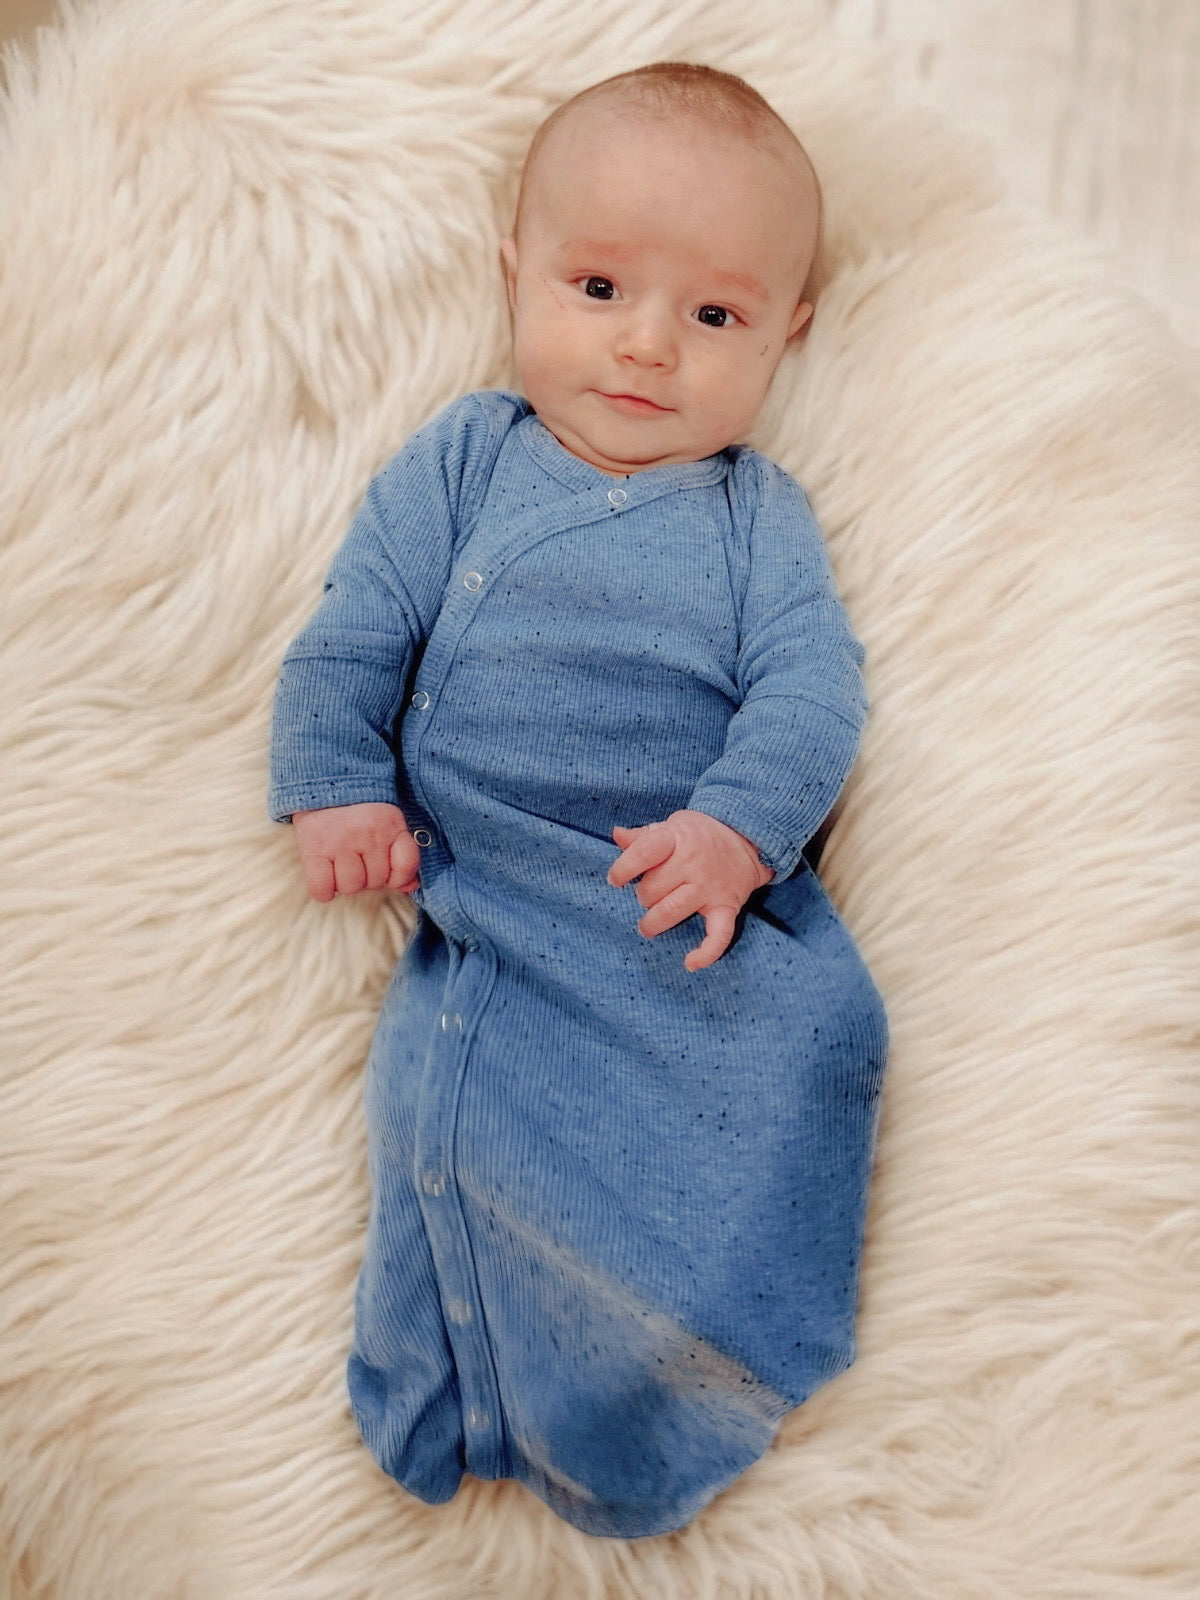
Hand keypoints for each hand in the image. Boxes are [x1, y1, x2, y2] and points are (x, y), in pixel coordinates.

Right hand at [291, 802, 420, 901]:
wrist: (321, 790)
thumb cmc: (358, 816)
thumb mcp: (386, 826)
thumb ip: (403, 857)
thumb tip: (410, 886)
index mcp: (390, 824)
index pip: (405, 866)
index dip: (396, 876)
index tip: (384, 867)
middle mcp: (368, 832)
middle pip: (376, 881)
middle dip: (367, 878)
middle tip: (355, 860)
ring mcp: (340, 842)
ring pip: (351, 886)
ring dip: (344, 883)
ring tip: (339, 865)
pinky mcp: (313, 851)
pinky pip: (322, 889)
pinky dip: (323, 890)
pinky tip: (324, 877)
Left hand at [607, 809, 772, 970]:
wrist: (747, 838)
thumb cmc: (700, 834)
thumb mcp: (672, 826)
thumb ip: (643, 835)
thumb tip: (617, 835)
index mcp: (676, 838)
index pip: (644, 852)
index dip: (624, 868)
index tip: (615, 880)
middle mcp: (693, 863)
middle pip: (653, 888)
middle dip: (643, 895)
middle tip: (648, 895)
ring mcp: (710, 887)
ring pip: (672, 912)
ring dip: (653, 923)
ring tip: (647, 926)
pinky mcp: (726, 906)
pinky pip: (719, 935)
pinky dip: (707, 953)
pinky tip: (690, 963)